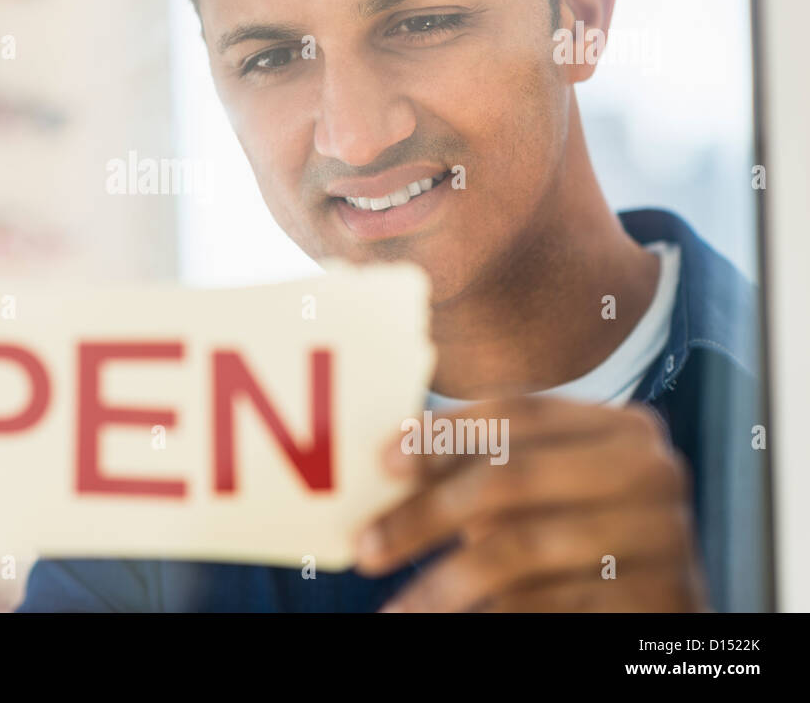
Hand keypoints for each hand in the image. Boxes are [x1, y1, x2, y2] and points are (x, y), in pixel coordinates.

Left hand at [355, 397, 709, 610]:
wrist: (661, 611)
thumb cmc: (585, 537)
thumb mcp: (545, 491)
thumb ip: (487, 465)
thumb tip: (391, 462)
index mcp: (625, 428)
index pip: (521, 410)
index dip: (447, 430)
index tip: (384, 462)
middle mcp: (653, 473)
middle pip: (511, 477)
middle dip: (426, 513)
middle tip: (367, 548)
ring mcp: (664, 538)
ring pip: (520, 548)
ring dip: (442, 582)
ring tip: (394, 609)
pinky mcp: (658, 600)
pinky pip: (548, 604)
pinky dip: (491, 614)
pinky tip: (457, 623)